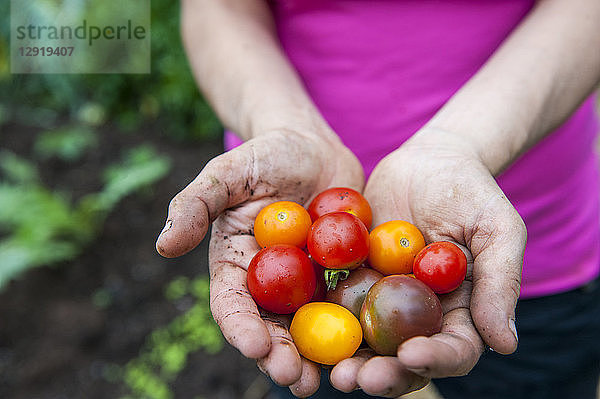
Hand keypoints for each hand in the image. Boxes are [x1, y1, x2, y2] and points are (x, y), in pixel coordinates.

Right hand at [156, 129, 363, 396]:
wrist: (313, 147)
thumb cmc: (264, 155)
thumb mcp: (228, 172)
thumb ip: (195, 203)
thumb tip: (163, 245)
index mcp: (237, 265)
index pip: (232, 304)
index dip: (241, 327)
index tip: (255, 344)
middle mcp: (270, 284)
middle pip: (272, 327)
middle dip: (281, 356)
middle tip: (295, 379)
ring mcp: (308, 283)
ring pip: (311, 328)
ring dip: (318, 357)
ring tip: (331, 379)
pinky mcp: (342, 276)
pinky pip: (350, 303)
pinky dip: (356, 327)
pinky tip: (369, 346)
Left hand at [329, 128, 525, 396]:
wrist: (426, 160)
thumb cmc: (470, 191)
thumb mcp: (497, 228)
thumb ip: (500, 281)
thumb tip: (505, 344)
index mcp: (459, 312)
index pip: (454, 349)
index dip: (436, 359)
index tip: (413, 354)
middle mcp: (418, 316)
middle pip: (402, 359)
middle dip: (382, 374)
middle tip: (358, 379)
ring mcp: (382, 300)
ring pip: (365, 342)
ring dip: (348, 361)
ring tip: (331, 370)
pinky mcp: (352, 281)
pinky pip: (335, 305)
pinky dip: (320, 322)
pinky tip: (300, 330)